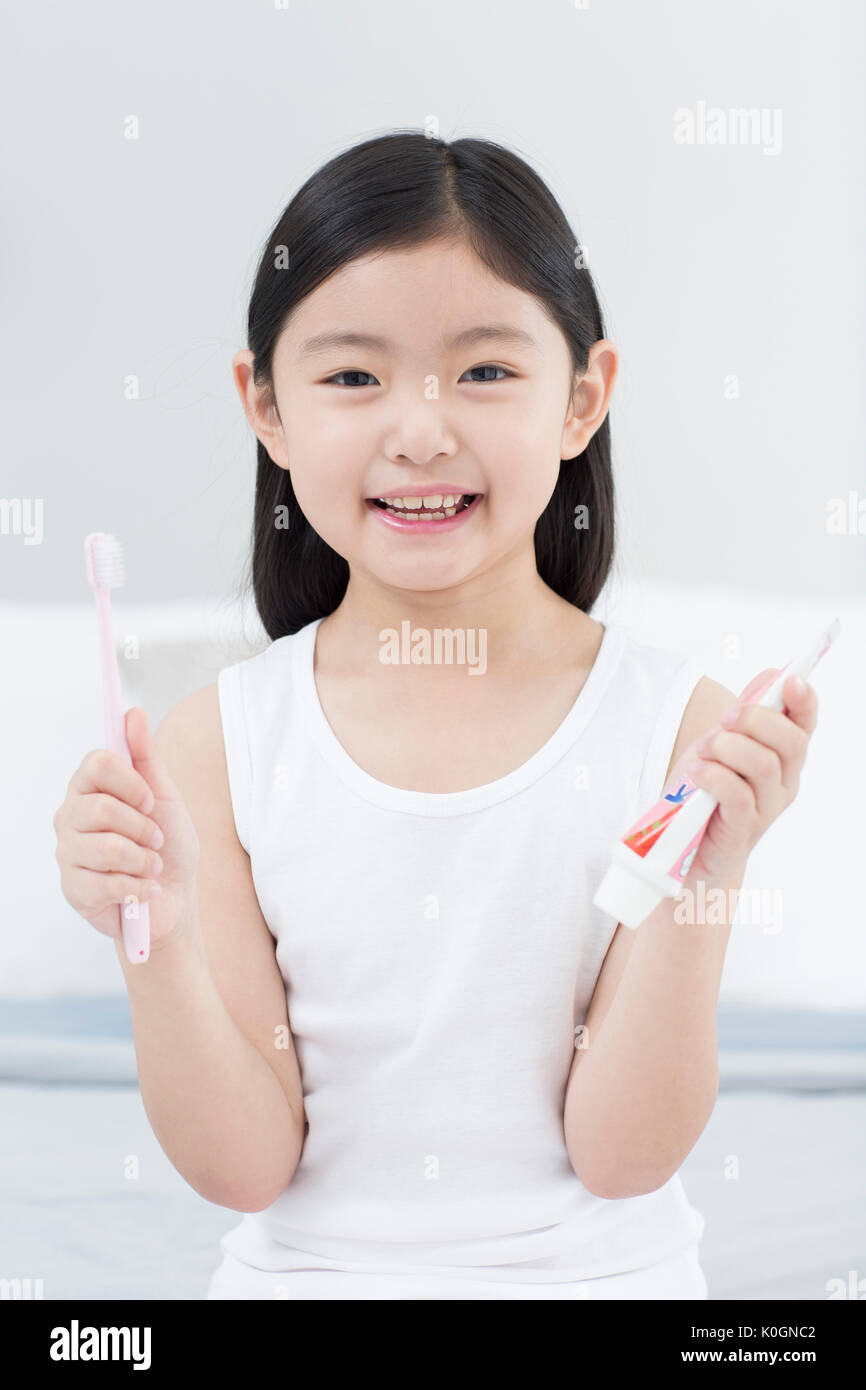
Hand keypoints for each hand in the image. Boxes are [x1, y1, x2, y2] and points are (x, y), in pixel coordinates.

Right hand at [54, 707, 199, 949]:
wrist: (174, 898)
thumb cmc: (167, 845)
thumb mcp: (165, 797)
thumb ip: (146, 757)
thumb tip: (134, 714)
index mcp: (89, 789)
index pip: (96, 763)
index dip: (130, 782)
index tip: (149, 800)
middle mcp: (70, 817)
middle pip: (102, 808)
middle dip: (144, 828)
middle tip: (155, 840)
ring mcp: (68, 854)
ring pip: (109, 847)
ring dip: (145, 860)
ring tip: (151, 866)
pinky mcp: (73, 890)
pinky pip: (109, 882)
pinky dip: (140, 887)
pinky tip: (143, 888)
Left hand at [675, 669, 818, 888]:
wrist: (681, 849)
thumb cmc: (703, 792)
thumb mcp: (720, 743)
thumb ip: (746, 712)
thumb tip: (772, 673)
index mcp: (782, 758)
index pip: (805, 725)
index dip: (804, 701)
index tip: (790, 681)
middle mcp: (783, 783)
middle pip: (791, 742)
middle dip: (755, 720)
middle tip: (723, 719)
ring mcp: (766, 809)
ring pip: (764, 765)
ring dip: (728, 747)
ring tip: (703, 751)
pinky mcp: (743, 831)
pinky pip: (739, 795)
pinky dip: (716, 776)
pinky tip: (698, 773)